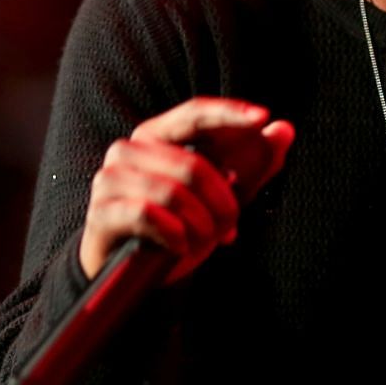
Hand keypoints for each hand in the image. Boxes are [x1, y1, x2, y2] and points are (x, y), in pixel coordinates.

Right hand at [78, 97, 295, 283]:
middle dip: (222, 201)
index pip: (194, 113)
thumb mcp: (218, 198)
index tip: (262, 116)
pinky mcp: (101, 211)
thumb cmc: (175, 226)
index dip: (228, 113)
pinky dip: (175, 235)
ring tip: (204, 239)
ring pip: (172, 193)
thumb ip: (252, 165)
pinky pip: (149, 216)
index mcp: (156, 136)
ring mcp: (110, 179)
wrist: (130, 271)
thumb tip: (284, 130)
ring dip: (200, 224)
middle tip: (230, 225)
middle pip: (192, 164)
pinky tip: (180, 246)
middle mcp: (128, 150)